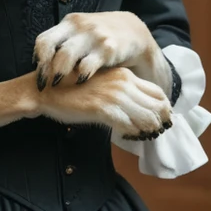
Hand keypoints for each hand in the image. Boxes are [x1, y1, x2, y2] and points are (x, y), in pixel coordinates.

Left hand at [34, 11, 155, 87]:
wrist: (134, 32)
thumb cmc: (100, 40)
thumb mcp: (80, 35)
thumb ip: (63, 45)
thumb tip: (40, 68)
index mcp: (69, 24)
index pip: (44, 40)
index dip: (38, 59)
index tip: (38, 75)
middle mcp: (79, 27)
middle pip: (49, 46)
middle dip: (44, 68)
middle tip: (42, 85)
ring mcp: (93, 36)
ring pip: (66, 54)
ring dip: (58, 72)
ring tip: (57, 85)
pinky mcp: (108, 48)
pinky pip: (88, 64)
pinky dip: (80, 75)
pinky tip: (79, 82)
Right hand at [38, 66, 172, 137]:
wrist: (46, 90)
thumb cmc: (71, 88)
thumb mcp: (102, 83)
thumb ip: (121, 90)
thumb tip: (137, 107)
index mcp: (124, 74)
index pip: (157, 92)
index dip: (164, 108)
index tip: (162, 120)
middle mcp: (123, 83)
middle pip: (157, 106)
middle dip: (159, 122)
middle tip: (155, 133)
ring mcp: (113, 96)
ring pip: (146, 118)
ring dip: (147, 130)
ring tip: (141, 136)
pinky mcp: (102, 109)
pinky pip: (127, 126)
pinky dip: (130, 134)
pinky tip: (125, 136)